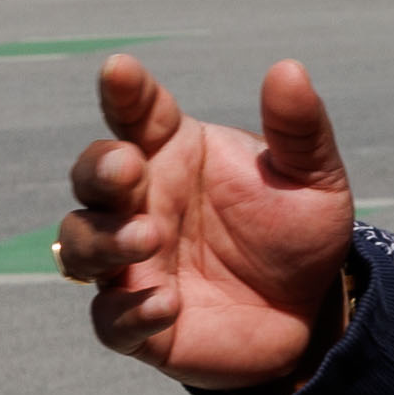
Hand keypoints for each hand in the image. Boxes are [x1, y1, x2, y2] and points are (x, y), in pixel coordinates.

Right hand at [58, 53, 355, 388]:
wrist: (313, 311)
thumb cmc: (297, 232)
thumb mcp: (313, 178)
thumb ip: (298, 129)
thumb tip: (289, 69)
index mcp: (174, 153)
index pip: (137, 113)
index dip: (124, 91)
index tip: (119, 70)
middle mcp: (142, 204)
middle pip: (91, 177)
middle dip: (98, 169)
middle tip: (128, 168)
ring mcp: (133, 265)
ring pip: (80, 245)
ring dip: (103, 239)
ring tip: (148, 239)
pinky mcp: (139, 325)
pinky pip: (111, 320)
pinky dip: (129, 311)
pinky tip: (167, 303)